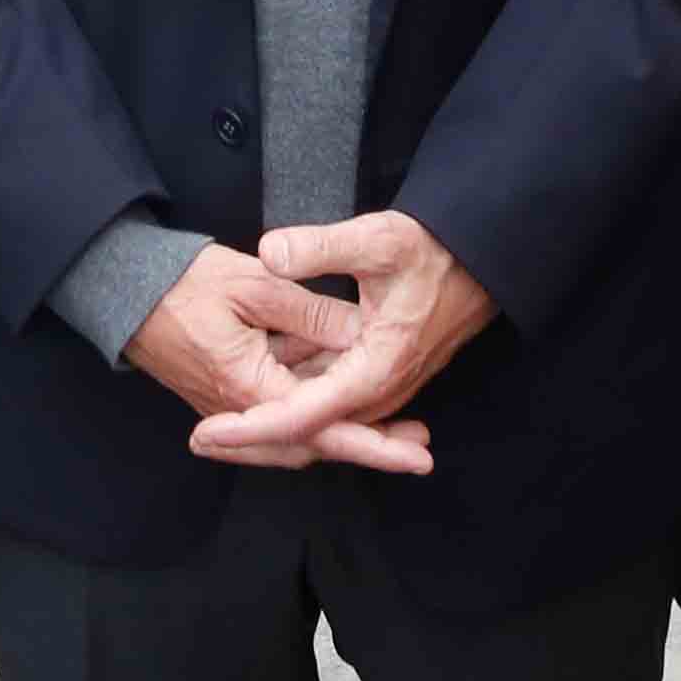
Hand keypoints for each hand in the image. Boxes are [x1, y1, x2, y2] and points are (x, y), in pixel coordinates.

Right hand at [124, 248, 418, 473]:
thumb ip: (311, 313)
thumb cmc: (186, 283)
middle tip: (418, 445)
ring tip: (394, 429)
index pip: (322, 427)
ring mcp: (231, 410)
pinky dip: (311, 417)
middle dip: (367, 446)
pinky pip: (278, 421)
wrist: (125, 290)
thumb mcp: (256, 284)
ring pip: (296, 439)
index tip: (415, 458)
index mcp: (249, 387)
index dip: (373, 444)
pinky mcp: (227, 399)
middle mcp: (240, 413)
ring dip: (342, 433)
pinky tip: (338, 401)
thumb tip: (362, 337)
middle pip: (314, 445)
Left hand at [193, 213, 494, 472]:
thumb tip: (271, 252)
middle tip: (199, 439)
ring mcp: (380, 390)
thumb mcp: (378, 240)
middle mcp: (377, 392)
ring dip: (270, 428)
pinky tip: (260, 402)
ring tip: (217, 431)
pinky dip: (293, 409)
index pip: (302, 414)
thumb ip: (321, 248)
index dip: (252, 428)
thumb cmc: (432, 251)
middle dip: (252, 440)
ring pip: (317, 424)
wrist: (481, 262)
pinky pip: (329, 406)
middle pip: (305, 434)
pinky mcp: (378, 380)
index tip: (209, 432)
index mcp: (373, 370)